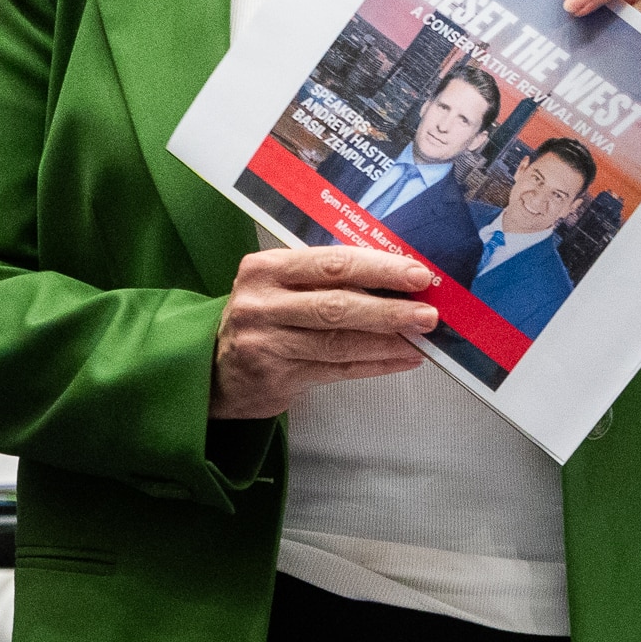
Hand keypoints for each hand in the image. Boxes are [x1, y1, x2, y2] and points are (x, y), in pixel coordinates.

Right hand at [212, 241, 440, 420]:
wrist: (213, 367)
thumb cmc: (263, 316)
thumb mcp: (280, 285)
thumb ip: (325, 277)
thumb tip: (395, 277)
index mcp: (266, 269)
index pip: (331, 263)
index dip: (378, 269)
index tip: (416, 274)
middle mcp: (261, 304)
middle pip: (336, 305)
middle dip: (389, 309)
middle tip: (427, 313)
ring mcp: (266, 343)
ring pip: (338, 342)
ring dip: (387, 342)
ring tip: (421, 339)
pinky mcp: (275, 377)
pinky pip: (336, 370)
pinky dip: (374, 365)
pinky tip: (401, 359)